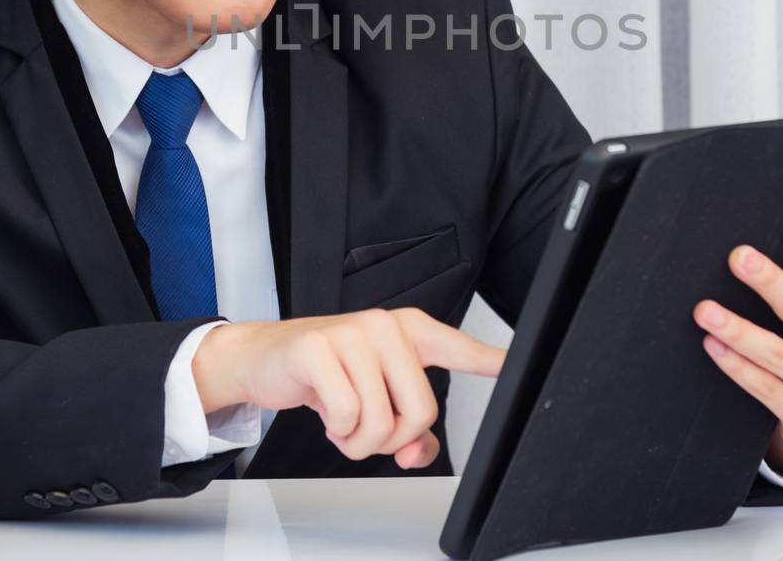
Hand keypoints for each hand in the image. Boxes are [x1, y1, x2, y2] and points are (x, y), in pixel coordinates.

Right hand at [191, 307, 506, 468]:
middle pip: (421, 411)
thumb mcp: (374, 401)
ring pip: (382, 420)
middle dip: (391, 439)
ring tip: (341, 419)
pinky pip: (346, 414)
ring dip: (357, 441)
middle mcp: (387, 326)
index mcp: (410, 332)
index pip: (460, 349)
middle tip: (364, 427)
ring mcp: (353, 332)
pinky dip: (335, 430)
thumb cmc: (327, 377)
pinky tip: (324, 413)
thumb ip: (408, 432)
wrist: (265, 358)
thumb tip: (415, 455)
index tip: (517, 364)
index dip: (492, 361)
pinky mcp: (319, 347)